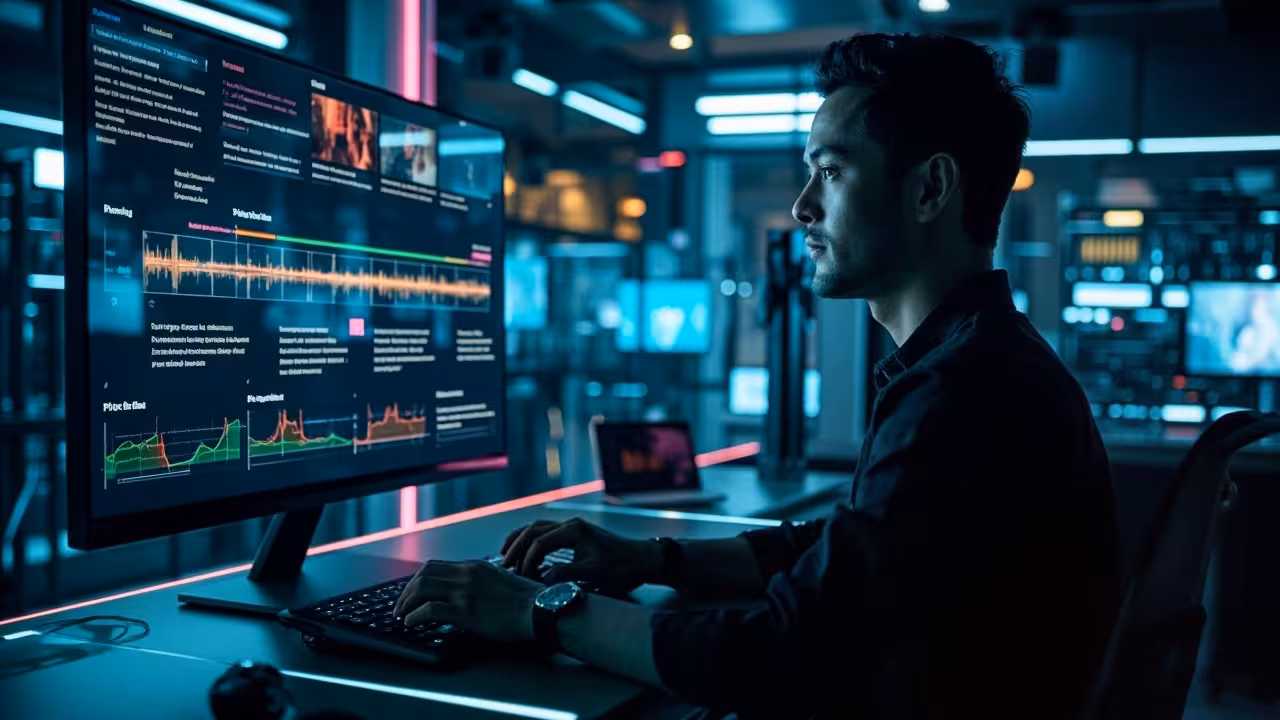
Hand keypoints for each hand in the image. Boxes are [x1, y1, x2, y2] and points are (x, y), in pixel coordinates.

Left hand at [392, 559, 542, 642]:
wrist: (540, 610)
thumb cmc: (527, 600)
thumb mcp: (501, 582)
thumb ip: (481, 582)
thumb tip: (467, 593)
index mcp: (474, 566)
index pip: (435, 566)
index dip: (418, 580)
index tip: (412, 592)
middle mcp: (466, 574)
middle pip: (423, 574)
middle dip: (406, 591)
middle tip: (400, 605)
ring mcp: (465, 592)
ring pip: (422, 588)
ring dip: (406, 602)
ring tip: (401, 615)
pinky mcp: (465, 611)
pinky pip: (429, 610)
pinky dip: (415, 616)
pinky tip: (411, 623)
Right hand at [501, 517, 661, 593]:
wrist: (643, 560)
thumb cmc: (622, 568)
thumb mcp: (595, 574)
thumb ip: (566, 574)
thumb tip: (541, 579)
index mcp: (574, 531)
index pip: (539, 544)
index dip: (526, 562)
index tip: (520, 579)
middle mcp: (570, 525)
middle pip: (533, 530)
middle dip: (516, 547)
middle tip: (503, 565)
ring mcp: (573, 528)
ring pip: (537, 529)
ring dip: (521, 541)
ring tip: (506, 556)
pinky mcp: (575, 535)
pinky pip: (546, 533)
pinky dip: (532, 542)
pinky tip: (527, 554)